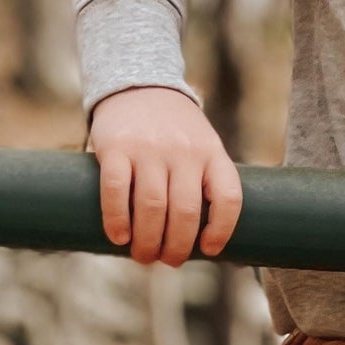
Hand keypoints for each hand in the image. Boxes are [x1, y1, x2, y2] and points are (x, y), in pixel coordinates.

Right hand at [88, 87, 243, 265]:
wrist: (141, 85)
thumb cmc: (175, 130)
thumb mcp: (202, 146)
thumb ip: (203, 181)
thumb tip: (199, 239)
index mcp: (212, 153)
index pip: (229, 197)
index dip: (222, 229)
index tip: (208, 249)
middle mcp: (184, 151)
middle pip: (185, 212)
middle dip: (175, 247)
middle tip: (166, 260)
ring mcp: (150, 149)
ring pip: (152, 207)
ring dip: (146, 242)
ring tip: (143, 256)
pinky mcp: (117, 147)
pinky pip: (116, 191)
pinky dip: (117, 221)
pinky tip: (119, 238)